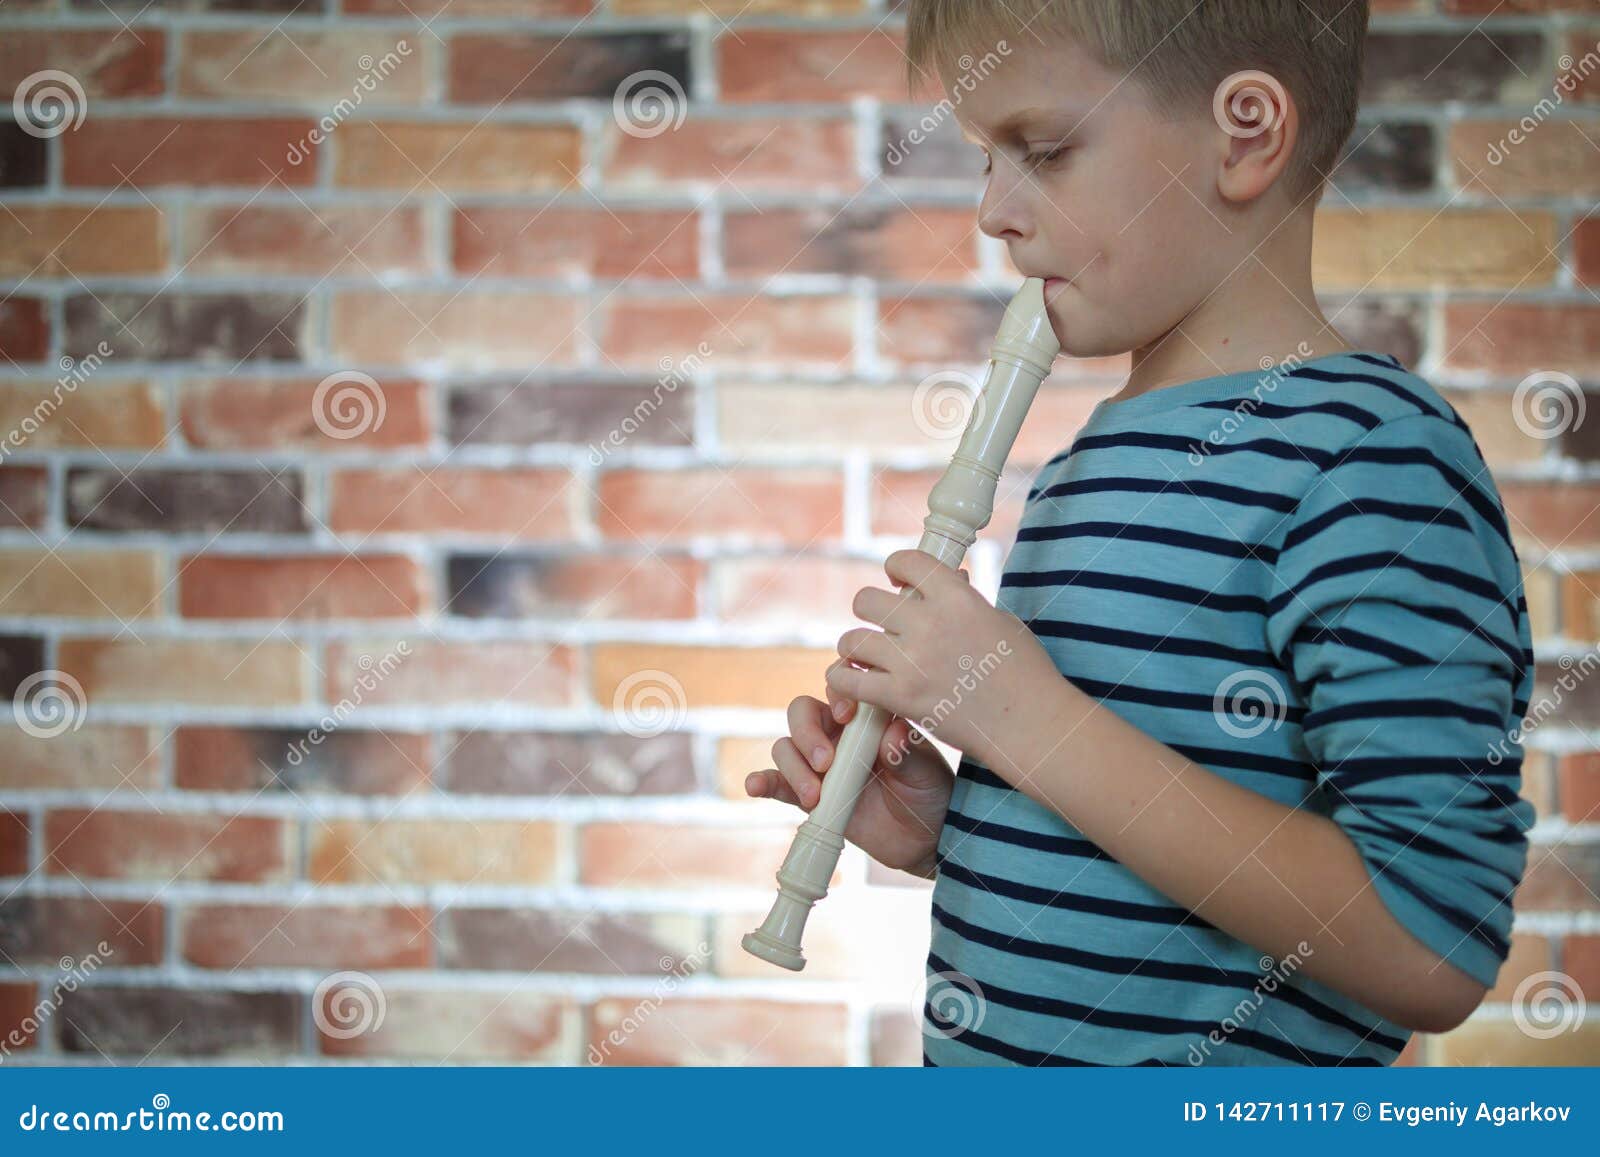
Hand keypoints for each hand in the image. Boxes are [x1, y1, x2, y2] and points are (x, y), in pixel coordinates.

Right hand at [746, 687, 953, 875]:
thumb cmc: (930, 791)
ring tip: (815, 795)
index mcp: (866, 716)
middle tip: (826, 762)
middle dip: (807, 733)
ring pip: (786, 747)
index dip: (836, 695)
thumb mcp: (926, 768)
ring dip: (793, 765)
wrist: (927, 837)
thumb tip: (890, 736)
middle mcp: (838, 734)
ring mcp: (820, 765)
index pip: (840, 688)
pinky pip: (778, 783)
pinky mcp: (809, 795)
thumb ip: (907, 750)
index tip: (846, 715)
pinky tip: (756, 786)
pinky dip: (763, 781)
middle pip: (802, 713)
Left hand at [825, 548, 1064, 765]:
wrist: (1030, 723)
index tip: (897, 579)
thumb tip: (949, 578)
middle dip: (870, 609)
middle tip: (881, 625)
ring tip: (868, 656)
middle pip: (866, 600)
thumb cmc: (1025, 672)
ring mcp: (912, 661)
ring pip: (851, 640)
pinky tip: (856, 681)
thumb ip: (965, 600)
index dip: (896, 567)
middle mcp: (928, 623)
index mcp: (956, 597)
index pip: (907, 561)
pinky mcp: (902, 697)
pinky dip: (846, 681)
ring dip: (857, 648)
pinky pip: (849, 680)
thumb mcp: (1000, 620)